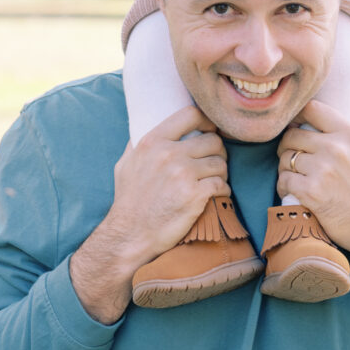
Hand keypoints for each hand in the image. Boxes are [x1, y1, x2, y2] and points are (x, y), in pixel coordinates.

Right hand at [70, 104, 226, 322]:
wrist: (130, 235)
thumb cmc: (128, 201)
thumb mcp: (126, 164)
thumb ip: (139, 143)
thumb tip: (146, 125)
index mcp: (152, 142)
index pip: (190, 114)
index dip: (207, 120)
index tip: (211, 130)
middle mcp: (168, 154)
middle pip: (212, 140)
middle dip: (217, 151)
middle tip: (214, 162)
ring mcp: (183, 174)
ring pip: (220, 163)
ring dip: (221, 172)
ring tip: (214, 180)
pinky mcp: (195, 195)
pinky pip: (222, 185)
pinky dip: (223, 190)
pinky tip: (216, 195)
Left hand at [276, 99, 349, 257]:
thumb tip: (336, 119)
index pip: (312, 110)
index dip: (299, 116)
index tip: (296, 125)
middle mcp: (335, 148)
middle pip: (292, 135)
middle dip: (288, 145)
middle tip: (291, 155)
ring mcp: (322, 170)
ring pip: (285, 158)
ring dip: (285, 166)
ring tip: (293, 174)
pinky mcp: (310, 192)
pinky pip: (284, 179)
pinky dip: (284, 185)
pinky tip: (291, 190)